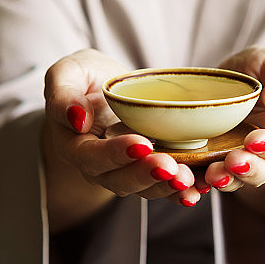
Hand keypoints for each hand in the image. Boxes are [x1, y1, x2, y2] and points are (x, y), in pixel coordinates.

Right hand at [43, 49, 203, 230]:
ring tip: (190, 179)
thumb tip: (77, 119)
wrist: (100, 89)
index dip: (115, 154)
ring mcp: (125, 170)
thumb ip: (63, 95)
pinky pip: (164, 185)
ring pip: (145, 187)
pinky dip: (182, 189)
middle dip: (146, 175)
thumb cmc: (82, 78)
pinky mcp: (148, 169)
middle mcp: (99, 166)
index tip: (141, 143)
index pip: (92, 157)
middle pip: (120, 180)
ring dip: (168, 187)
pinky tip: (201, 187)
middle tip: (170, 166)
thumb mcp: (67, 74)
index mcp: (75, 144)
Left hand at [203, 45, 264, 193]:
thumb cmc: (258, 69)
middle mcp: (260, 151)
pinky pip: (203, 174)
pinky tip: (187, 176)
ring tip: (211, 174)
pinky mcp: (208, 158)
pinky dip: (196, 180)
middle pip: (260, 172)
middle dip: (247, 171)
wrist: (225, 77)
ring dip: (223, 179)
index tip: (253, 141)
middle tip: (232, 162)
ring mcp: (233, 156)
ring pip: (233, 178)